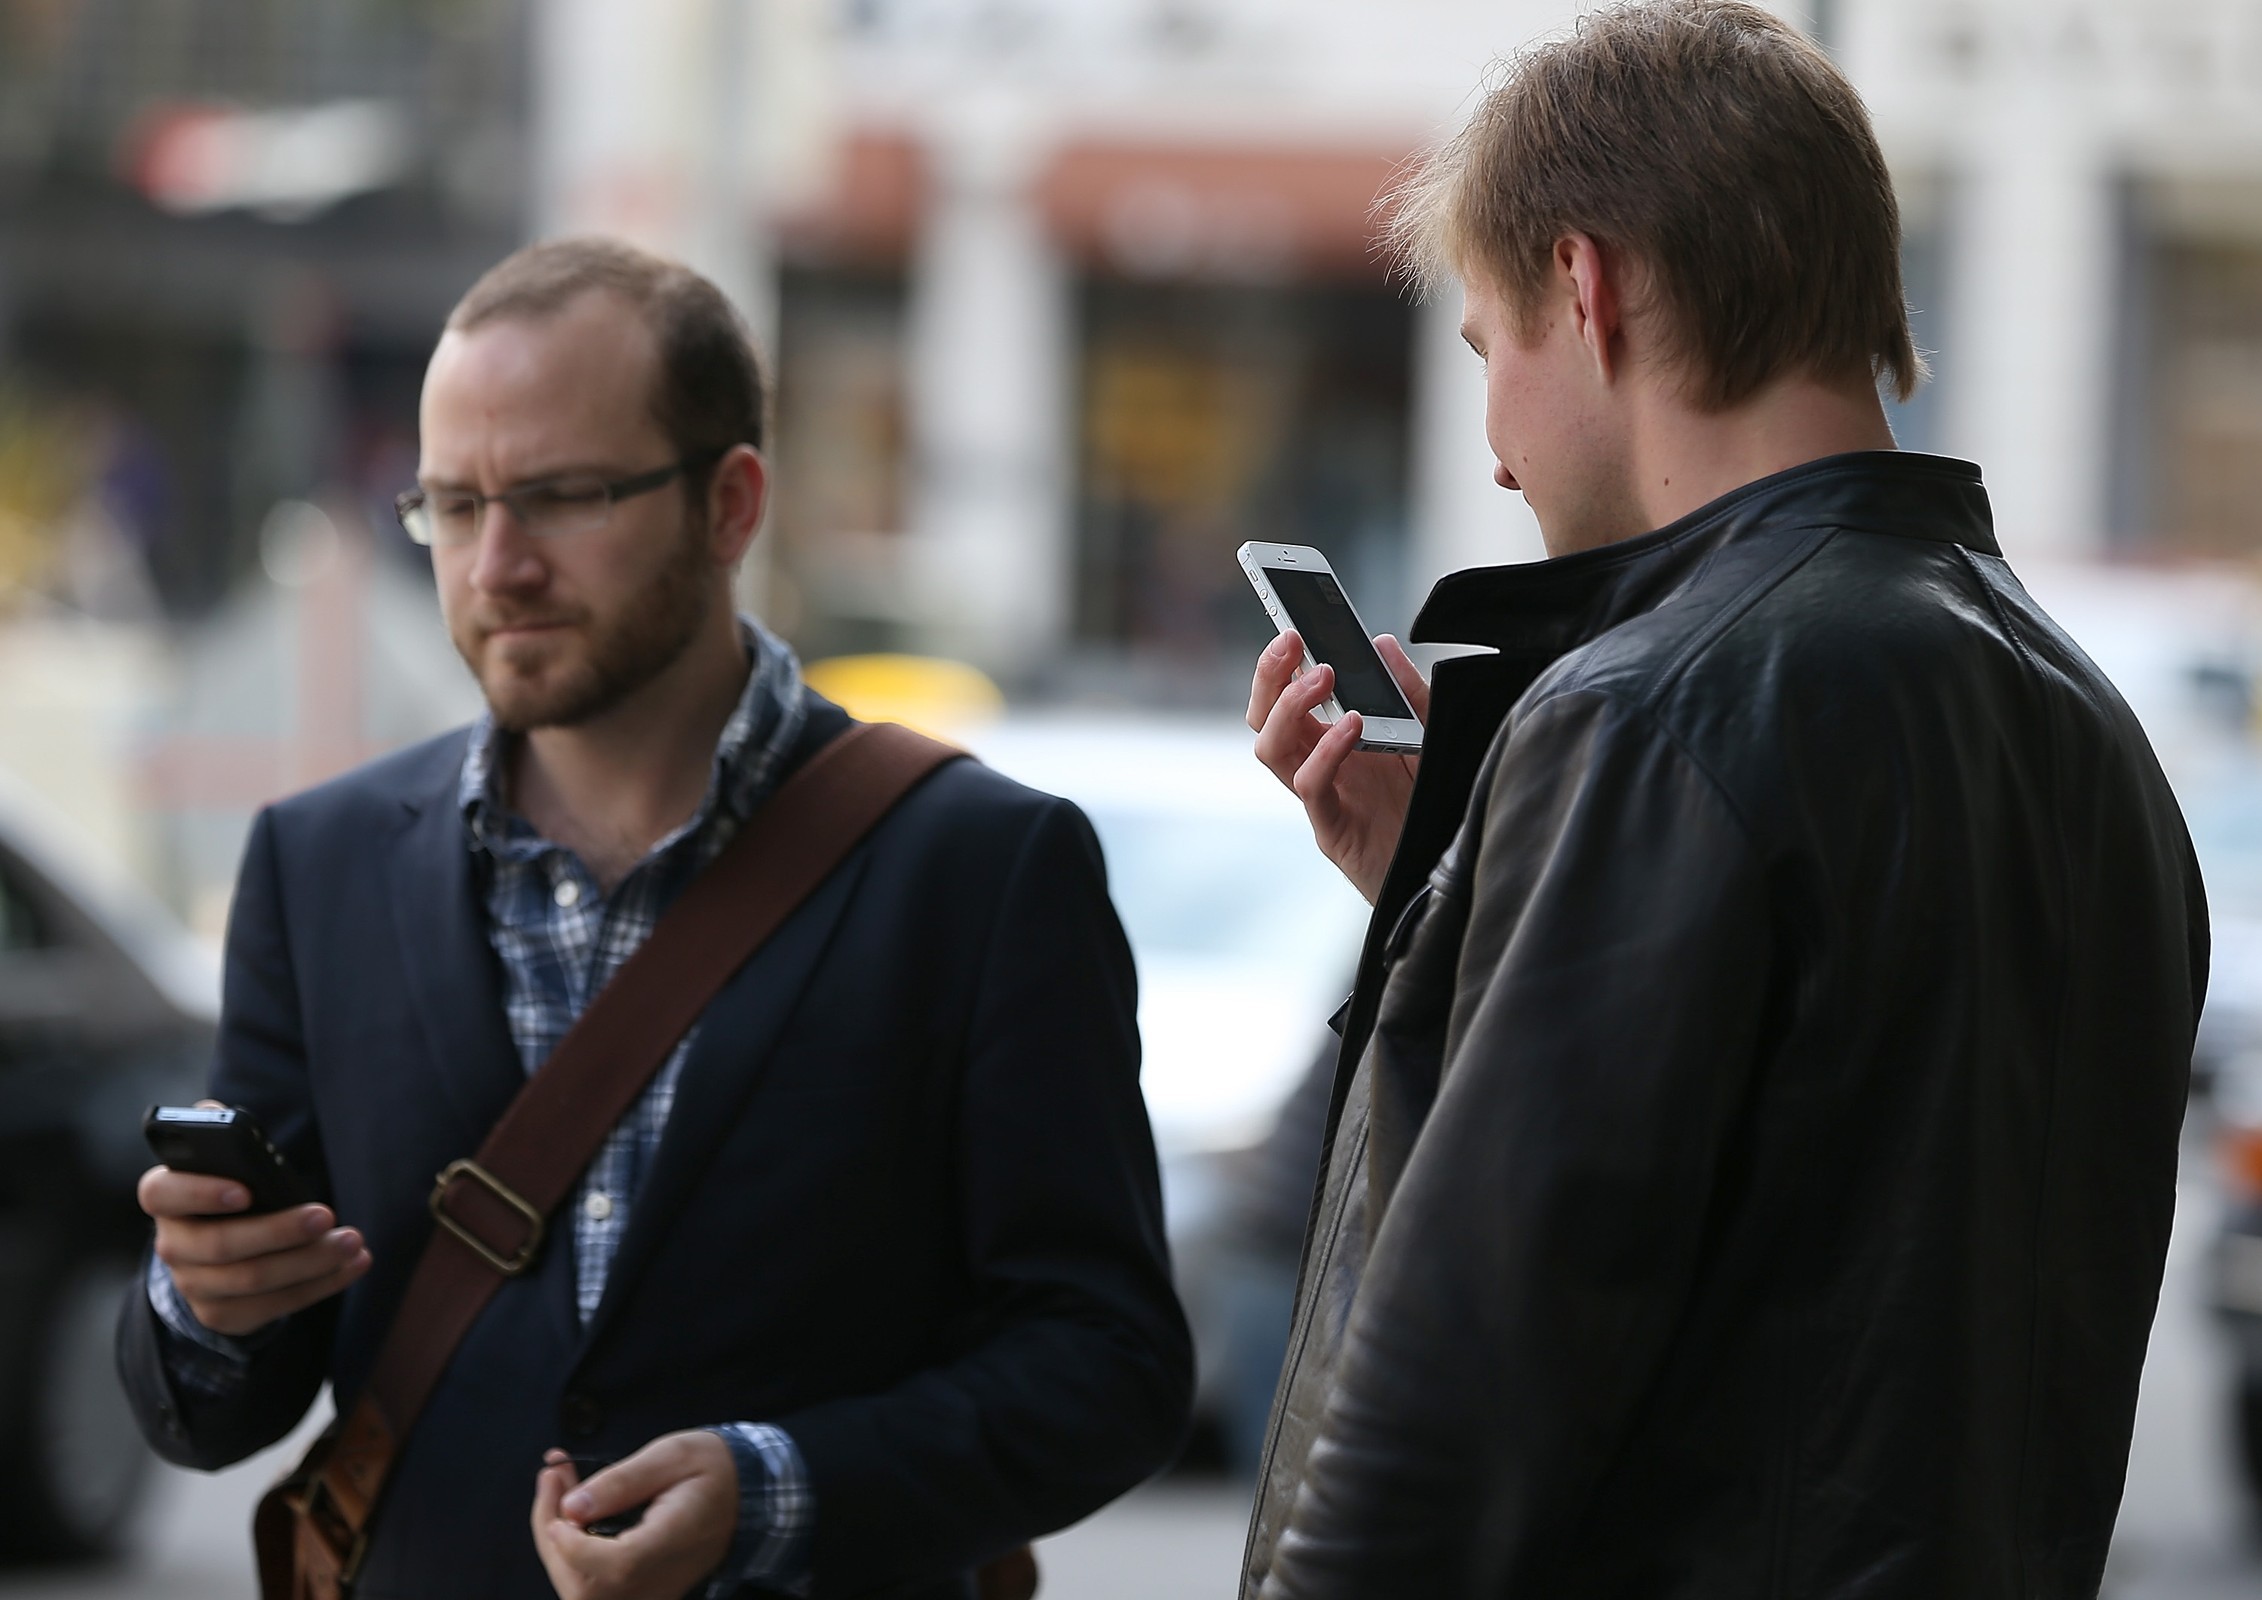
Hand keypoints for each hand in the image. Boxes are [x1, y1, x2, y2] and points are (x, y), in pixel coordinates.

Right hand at [140, 1142, 368, 1338]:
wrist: (223, 1248)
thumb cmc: (234, 1188)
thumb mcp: (226, 1160)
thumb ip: (219, 1135)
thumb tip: (214, 1111)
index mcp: (166, 1198)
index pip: (162, 1194)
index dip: (200, 1192)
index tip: (246, 1190)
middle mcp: (172, 1246)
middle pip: (220, 1245)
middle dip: (278, 1231)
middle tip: (325, 1214)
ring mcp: (194, 1285)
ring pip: (252, 1280)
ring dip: (310, 1262)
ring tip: (352, 1241)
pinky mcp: (224, 1314)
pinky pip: (275, 1306)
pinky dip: (321, 1285)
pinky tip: (354, 1264)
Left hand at [532, 1432, 739, 1599]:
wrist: (746, 1497)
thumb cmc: (712, 1468)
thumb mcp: (673, 1454)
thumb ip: (623, 1480)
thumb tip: (572, 1507)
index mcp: (675, 1540)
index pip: (617, 1565)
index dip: (575, 1545)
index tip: (561, 1497)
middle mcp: (661, 1578)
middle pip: (586, 1588)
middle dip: (551, 1535)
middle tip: (552, 1475)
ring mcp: (651, 1592)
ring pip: (583, 1593)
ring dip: (556, 1543)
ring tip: (558, 1485)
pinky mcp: (641, 1592)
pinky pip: (593, 1587)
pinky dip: (571, 1553)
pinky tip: (571, 1512)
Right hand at [1248, 631, 1429, 903]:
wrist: (1451, 872)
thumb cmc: (1432, 806)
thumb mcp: (1430, 736)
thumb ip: (1409, 692)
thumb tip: (1381, 643)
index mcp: (1332, 743)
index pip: (1287, 698)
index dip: (1278, 663)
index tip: (1288, 624)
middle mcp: (1317, 766)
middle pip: (1265, 717)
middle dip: (1269, 675)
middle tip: (1290, 640)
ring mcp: (1321, 798)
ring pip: (1271, 749)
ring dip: (1287, 707)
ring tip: (1321, 676)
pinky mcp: (1332, 829)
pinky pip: (1311, 787)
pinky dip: (1325, 751)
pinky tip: (1353, 725)